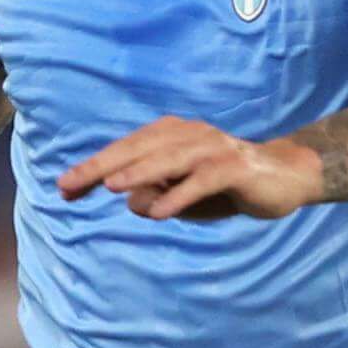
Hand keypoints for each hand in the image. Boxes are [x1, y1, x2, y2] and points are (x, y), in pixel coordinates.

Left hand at [57, 116, 321, 220]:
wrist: (283, 178)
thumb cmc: (222, 185)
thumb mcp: (181, 196)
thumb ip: (155, 196)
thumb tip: (131, 204)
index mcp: (170, 136)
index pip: (124, 150)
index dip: (93, 167)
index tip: (63, 188)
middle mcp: (188, 135)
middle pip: (139, 148)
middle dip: (103, 166)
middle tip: (71, 184)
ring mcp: (213, 148)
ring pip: (171, 158)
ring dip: (140, 171)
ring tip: (112, 187)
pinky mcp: (236, 167)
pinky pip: (204, 179)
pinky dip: (181, 194)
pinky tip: (160, 212)